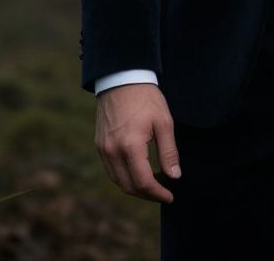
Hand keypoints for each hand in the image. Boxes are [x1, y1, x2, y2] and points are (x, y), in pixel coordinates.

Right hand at [95, 83, 179, 203]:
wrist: (122, 78)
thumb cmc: (146, 98)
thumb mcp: (164, 122)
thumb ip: (169, 151)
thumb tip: (174, 176)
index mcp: (130, 146)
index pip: (143, 182)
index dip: (158, 193)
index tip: (170, 196)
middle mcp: (112, 151)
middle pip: (129, 186)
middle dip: (147, 194)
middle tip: (164, 192)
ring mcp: (103, 149)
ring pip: (118, 181)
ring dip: (135, 187)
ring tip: (153, 183)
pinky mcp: (99, 145)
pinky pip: (111, 170)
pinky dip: (124, 176)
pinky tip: (138, 171)